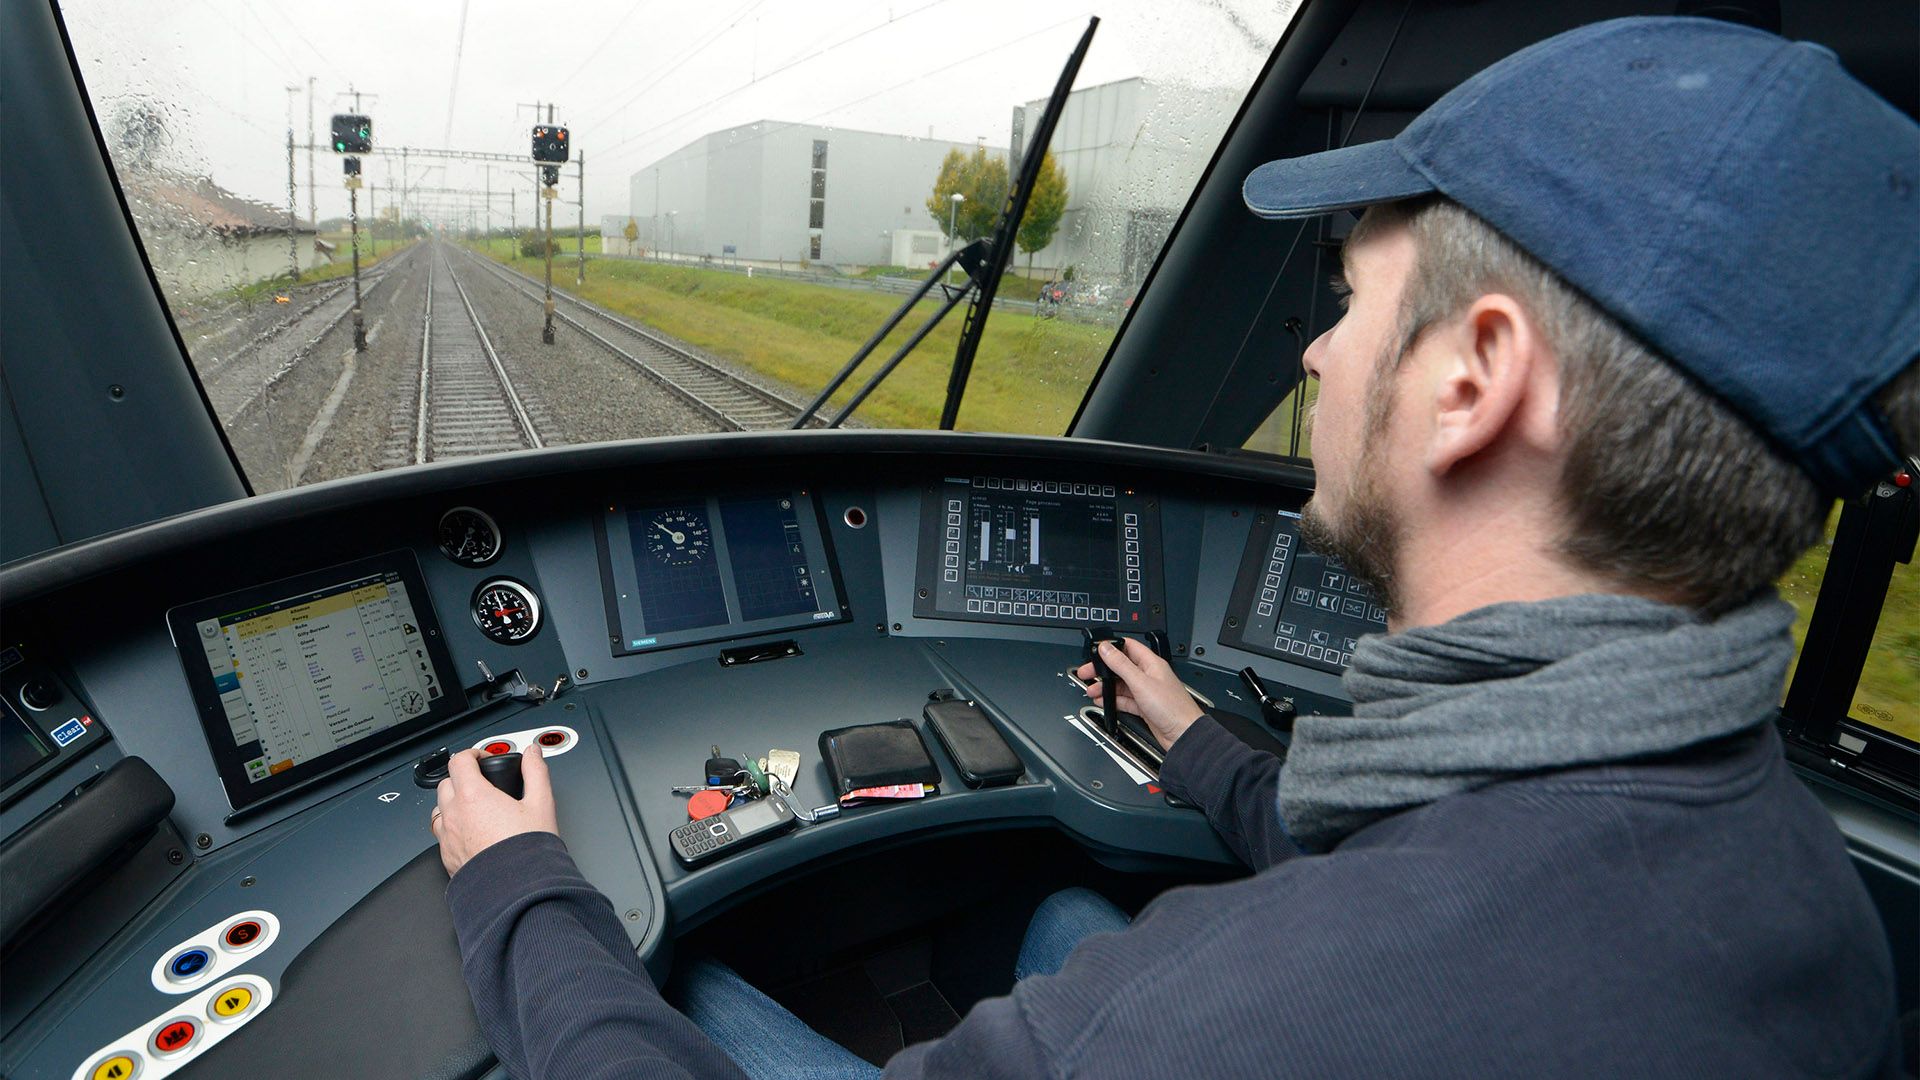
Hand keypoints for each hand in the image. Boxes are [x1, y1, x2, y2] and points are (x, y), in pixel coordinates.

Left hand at [430, 744, 558, 877]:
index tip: (483, 759)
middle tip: (481, 783)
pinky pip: (441, 835)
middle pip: (445, 783)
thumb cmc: (527, 850)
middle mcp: (454, 815)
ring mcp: (447, 838)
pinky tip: (472, 834)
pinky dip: (452, 827)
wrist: (518, 892)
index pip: (459, 761)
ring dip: (453, 803)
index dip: (472, 754)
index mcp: (473, 796)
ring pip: (439, 810)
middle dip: (462, 778)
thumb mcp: (541, 803)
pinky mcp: (447, 858)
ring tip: (475, 809)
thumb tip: (533, 754)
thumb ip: (536, 772)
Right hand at [1074, 638, 1204, 749]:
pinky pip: (1125, 699)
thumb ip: (1122, 665)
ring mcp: (1146, 691)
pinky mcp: (1144, 706)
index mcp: (1151, 663)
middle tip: (1087, 673)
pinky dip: (1113, 700)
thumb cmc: (1172, 708)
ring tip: (1092, 690)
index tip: (1096, 652)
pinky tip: (1103, 701)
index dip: (1111, 647)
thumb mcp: (1141, 683)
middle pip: (1121, 666)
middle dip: (1103, 669)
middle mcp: (1149, 675)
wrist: (1183, 735)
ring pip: (1121, 684)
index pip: (1128, 647)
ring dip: (1106, 687)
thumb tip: (1106, 648)